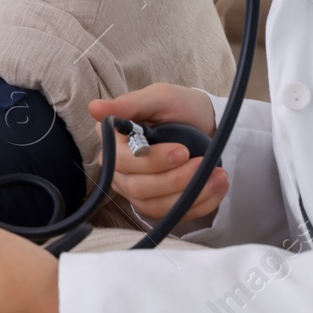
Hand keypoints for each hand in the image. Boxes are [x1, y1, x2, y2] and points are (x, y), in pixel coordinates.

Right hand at [87, 83, 227, 222]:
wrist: (205, 123)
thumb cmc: (179, 107)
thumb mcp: (159, 97)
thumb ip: (129, 104)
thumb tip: (94, 108)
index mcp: (113, 141)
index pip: (121, 162)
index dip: (151, 162)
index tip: (182, 151)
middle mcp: (119, 169)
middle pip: (138, 188)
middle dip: (175, 180)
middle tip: (203, 164)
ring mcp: (136, 190)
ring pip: (155, 206)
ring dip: (190, 194)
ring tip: (218, 177)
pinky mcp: (157, 204)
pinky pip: (173, 215)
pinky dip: (199, 204)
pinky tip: (217, 187)